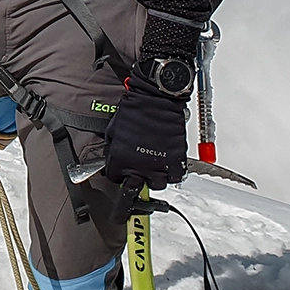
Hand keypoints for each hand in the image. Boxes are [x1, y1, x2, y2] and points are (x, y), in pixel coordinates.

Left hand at [102, 59, 191, 191]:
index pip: (116, 179)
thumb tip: (114, 158)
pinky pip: (176, 177)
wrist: (155, 101)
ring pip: (157, 185)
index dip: (119, 174)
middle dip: (136, 180)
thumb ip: (113, 149)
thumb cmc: (134, 111)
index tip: (122, 170)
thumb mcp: (113, 130)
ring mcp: (159, 165)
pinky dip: (173, 173)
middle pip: (137, 188)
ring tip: (154, 167)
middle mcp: (140, 167)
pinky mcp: (176, 160)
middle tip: (138, 172)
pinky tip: (168, 164)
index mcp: (121, 160)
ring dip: (155, 178)